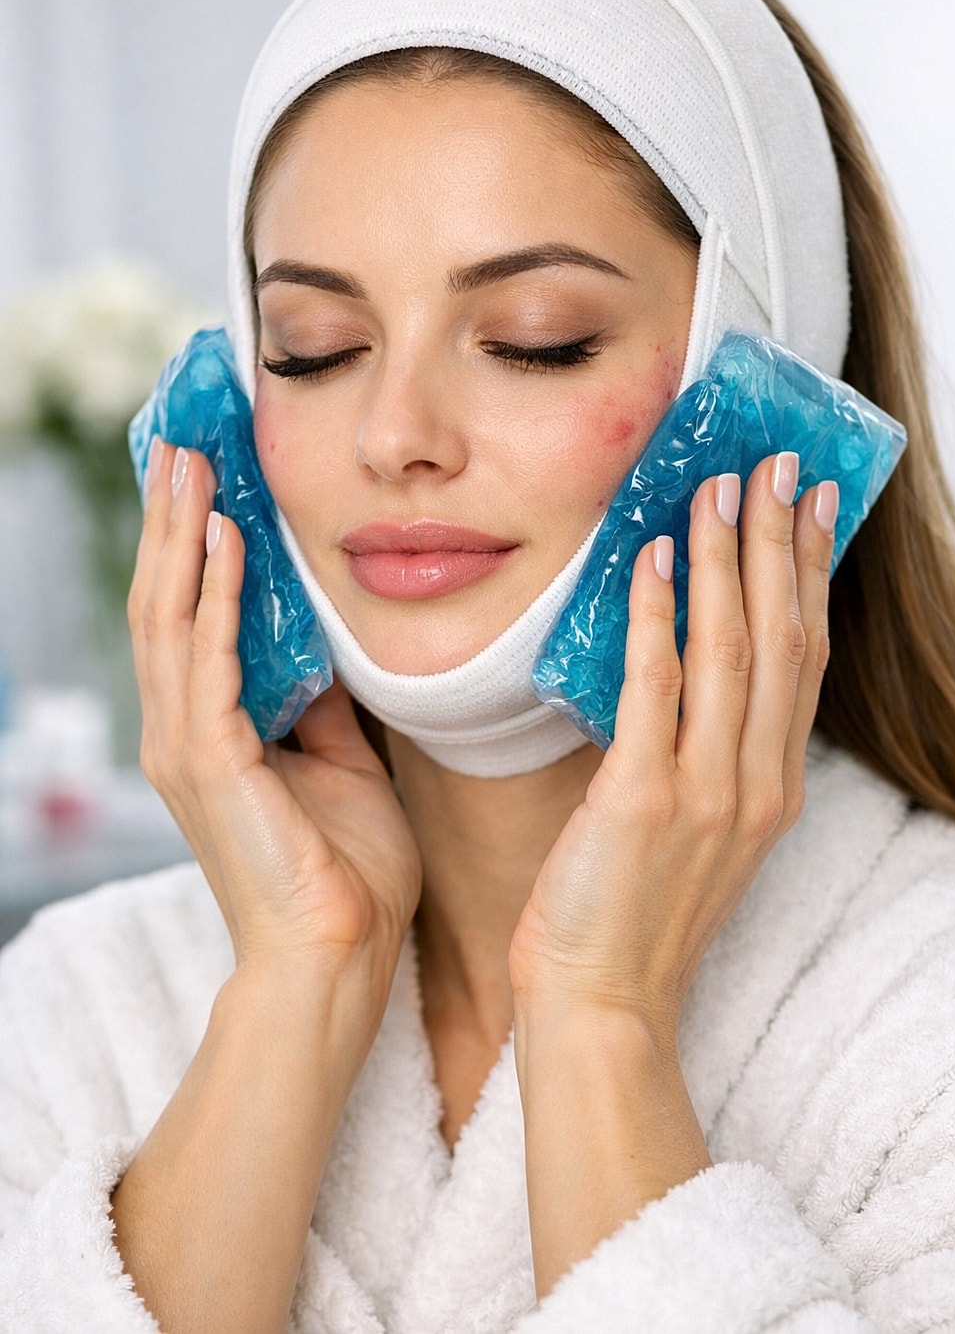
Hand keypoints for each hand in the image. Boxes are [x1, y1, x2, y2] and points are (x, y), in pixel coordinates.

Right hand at [128, 438, 420, 983]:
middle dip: (173, 519)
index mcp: (209, 730)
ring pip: (170, 614)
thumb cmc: (345, 870)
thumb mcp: (341, 760)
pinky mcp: (207, 760)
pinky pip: (209, 657)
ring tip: (190, 463)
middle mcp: (180, 729)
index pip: (190, 614)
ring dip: (183, 534)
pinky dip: (218, 592)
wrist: (338, 956)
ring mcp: (184, 745)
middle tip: (182, 444)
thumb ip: (320, 701)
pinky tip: (229, 537)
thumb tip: (328, 644)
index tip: (209, 478)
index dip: (193, 544)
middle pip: (164, 600)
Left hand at [509, 452, 837, 1034]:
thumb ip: (702, 754)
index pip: (805, 661)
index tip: (813, 508)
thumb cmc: (632, 914)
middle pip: (783, 638)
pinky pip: (654, 685)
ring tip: (718, 487)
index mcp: (772, 789)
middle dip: (780, 543)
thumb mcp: (694, 829)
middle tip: (777, 466)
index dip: (810, 576)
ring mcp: (706, 793)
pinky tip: (649, 558)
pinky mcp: (642, 801)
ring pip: (731, 649)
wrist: (602, 1005)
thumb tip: (677, 661)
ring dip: (726, 559)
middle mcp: (755, 785)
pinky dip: (654, 614)